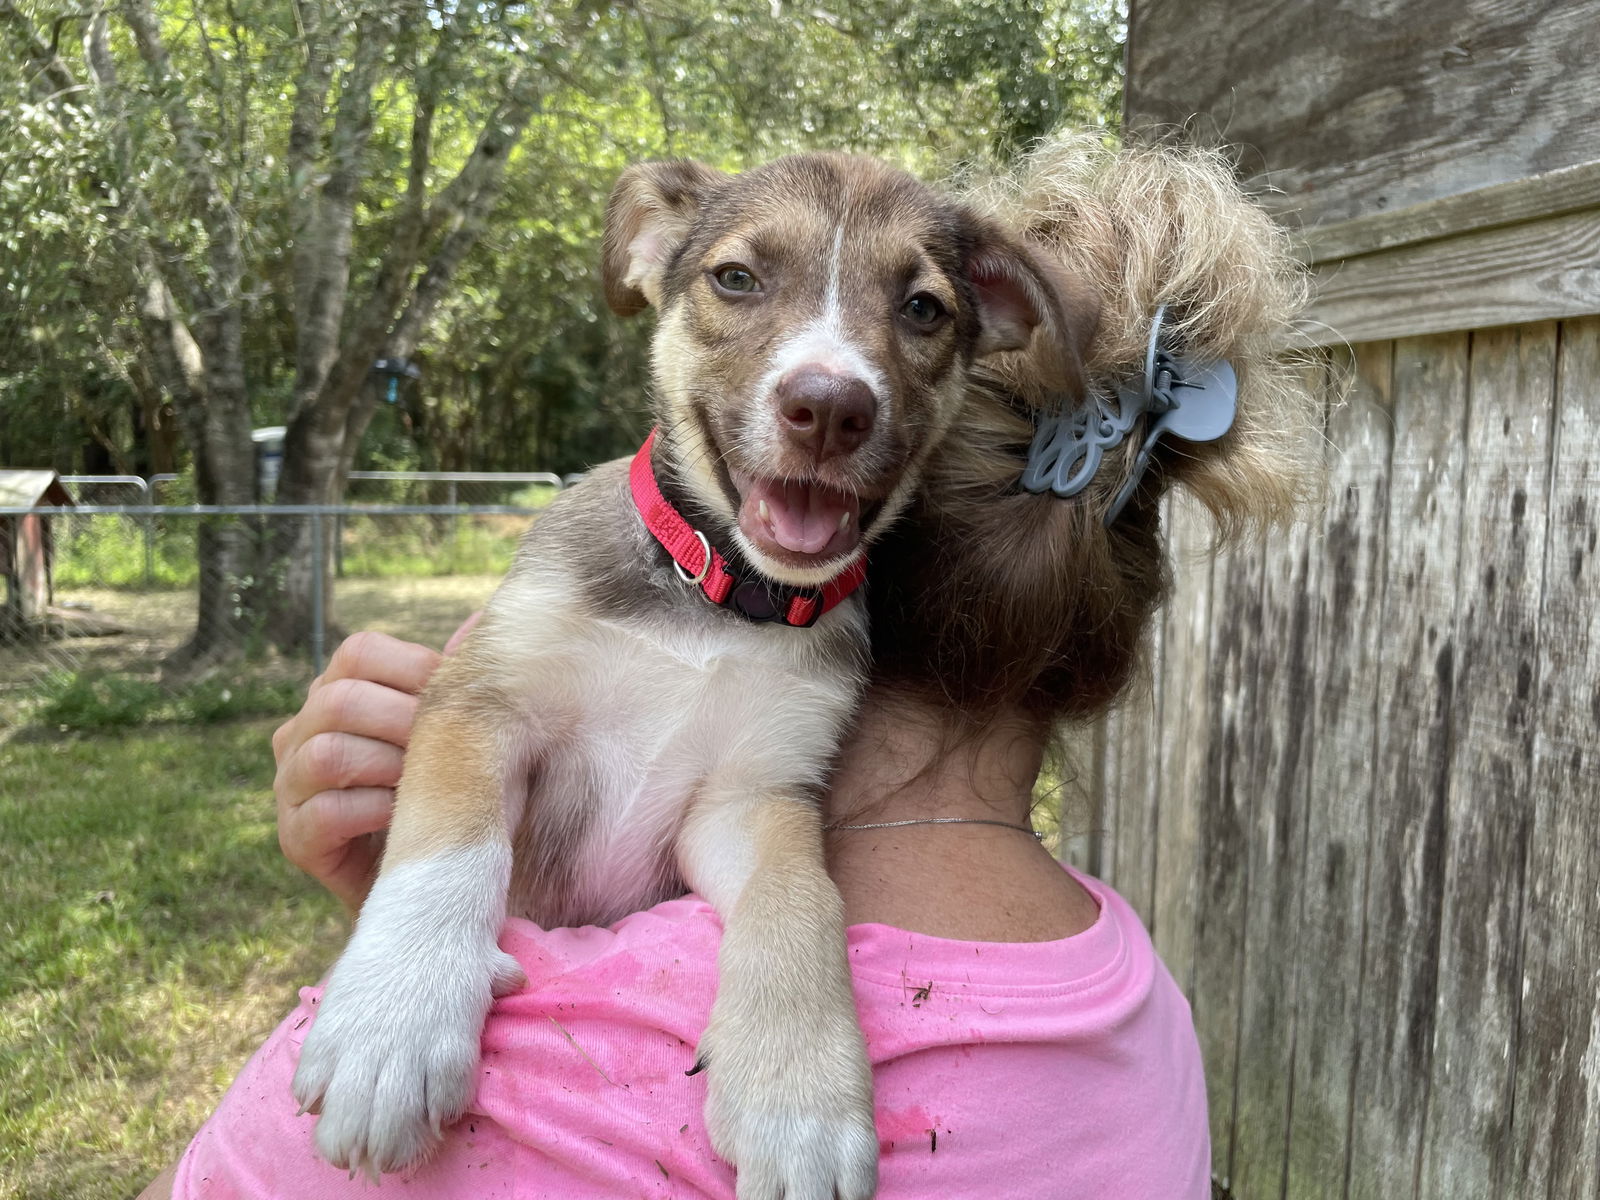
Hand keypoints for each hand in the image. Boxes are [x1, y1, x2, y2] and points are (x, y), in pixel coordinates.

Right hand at [272, 619, 477, 913]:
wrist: (429, 874)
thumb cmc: (446, 790)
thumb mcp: (454, 732)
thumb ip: (454, 681)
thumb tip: (483, 622)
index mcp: (335, 692)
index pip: (360, 652)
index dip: (414, 668)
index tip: (457, 699)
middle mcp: (301, 732)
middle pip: (340, 700)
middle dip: (406, 721)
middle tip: (450, 748)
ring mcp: (290, 785)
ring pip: (328, 754)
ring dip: (391, 767)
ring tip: (429, 783)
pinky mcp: (294, 838)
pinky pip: (327, 811)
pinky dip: (376, 811)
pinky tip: (407, 817)